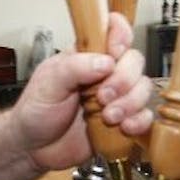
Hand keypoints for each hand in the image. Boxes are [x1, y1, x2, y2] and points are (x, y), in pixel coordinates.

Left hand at [9, 12, 152, 170]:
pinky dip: (139, 121)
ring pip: (143, 88)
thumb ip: (74, 68)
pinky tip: (124, 128)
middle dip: (124, 79)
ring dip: (130, 103)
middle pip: (134, 61)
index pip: (114, 30)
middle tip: (102, 96)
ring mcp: (116, 97)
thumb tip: (105, 62)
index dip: (120, 36)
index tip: (114, 52)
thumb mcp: (47, 84)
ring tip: (108, 117)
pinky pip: (145, 117)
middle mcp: (105, 73)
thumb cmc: (36, 112)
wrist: (34, 149)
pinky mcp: (122, 121)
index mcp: (87, 56)